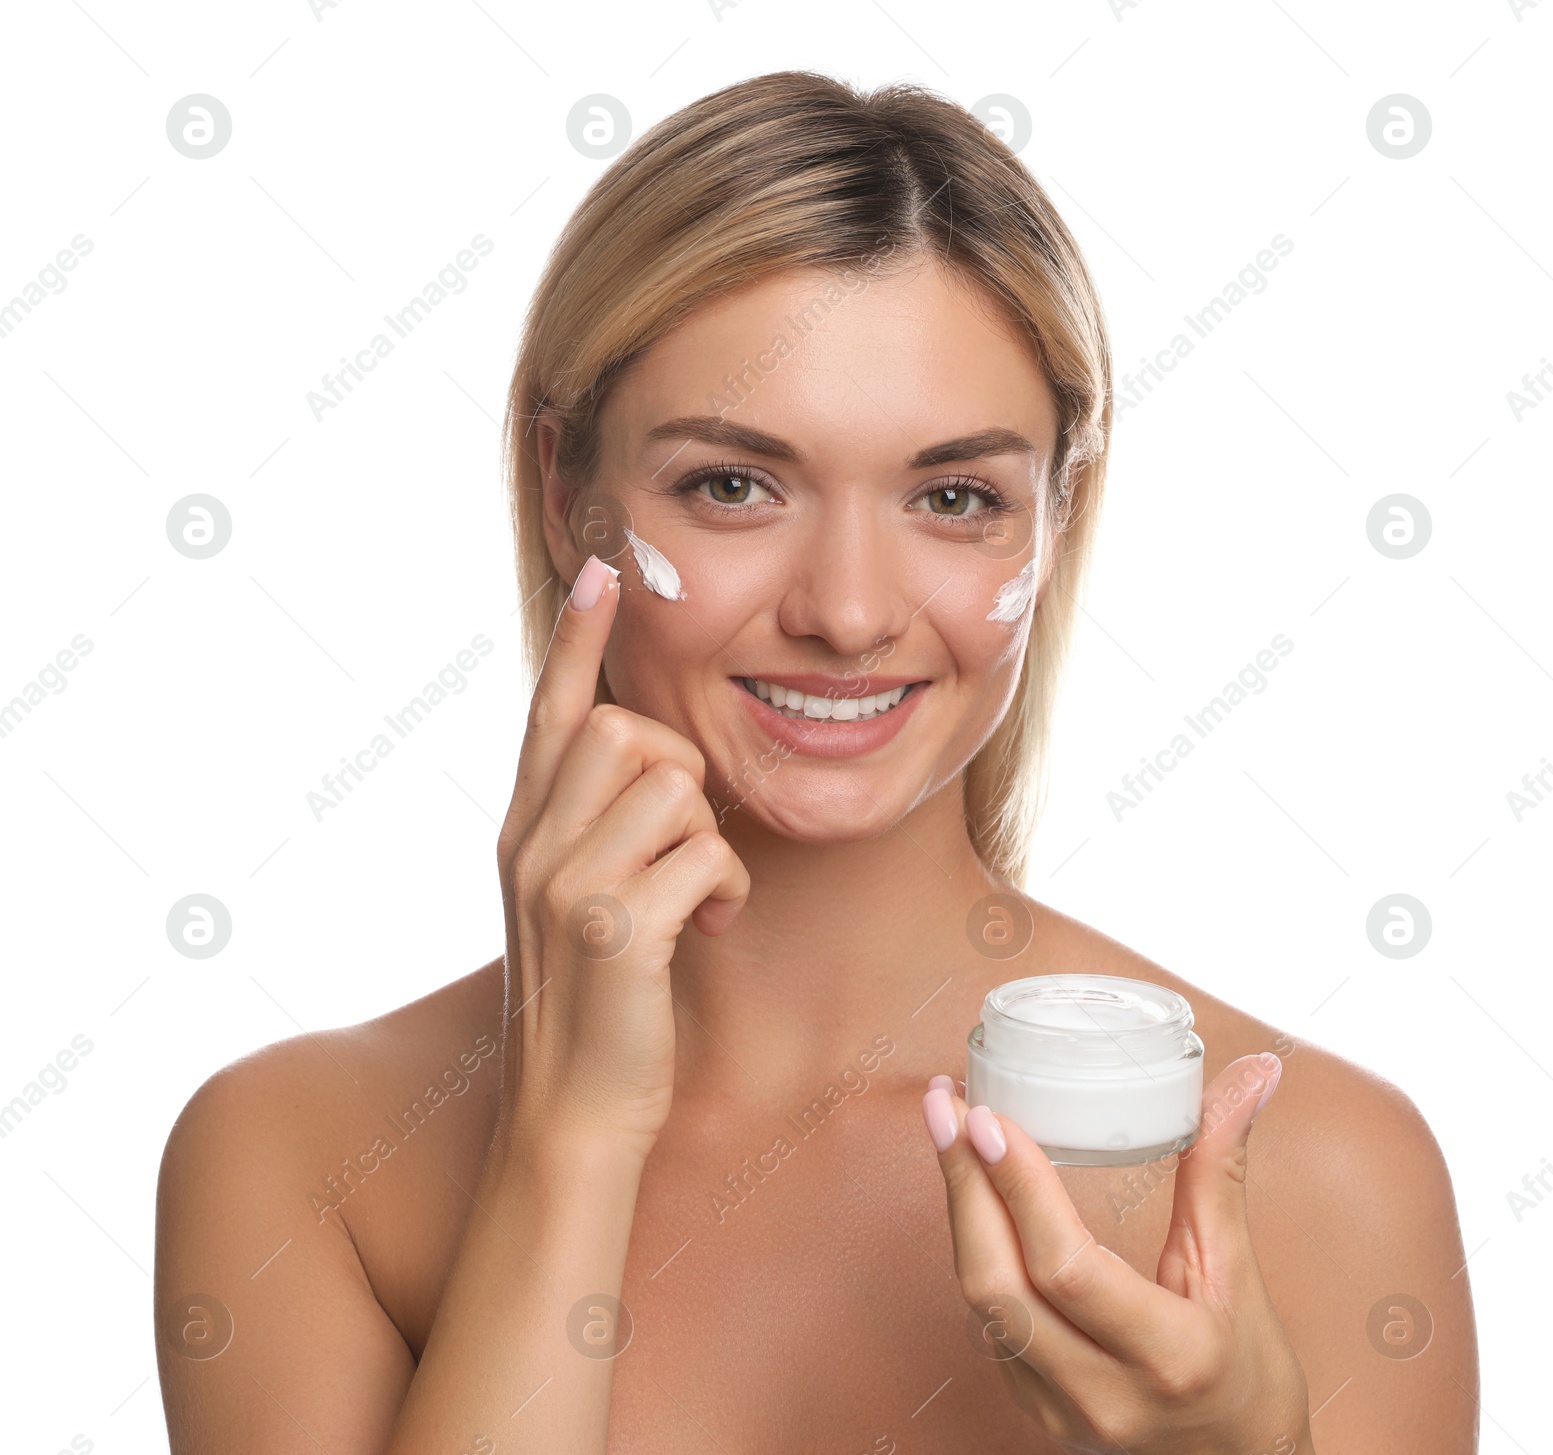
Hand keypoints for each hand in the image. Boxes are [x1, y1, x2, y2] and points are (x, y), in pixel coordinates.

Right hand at [493, 553, 750, 1159]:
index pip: (549, 708)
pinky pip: (705, 851)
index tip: (600, 569)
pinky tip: (709, 927)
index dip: (576, 637)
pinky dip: (726, 888)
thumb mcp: (574, 902)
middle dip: (679, 773)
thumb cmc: (594, 1006)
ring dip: (708, 838)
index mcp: (524, 829)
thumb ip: (593, 828)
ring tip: (696, 897)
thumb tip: (649, 762)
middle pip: (626, 727)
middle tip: (682, 845)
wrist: (572, 1116)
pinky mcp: (614, 926)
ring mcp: (565, 881)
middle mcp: (531, 842)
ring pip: (673, 782)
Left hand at [922, 1054, 1312, 1453]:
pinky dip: (973, 1250)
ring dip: (958, 1211)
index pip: (1066, 1268)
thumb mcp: (1239, 1273)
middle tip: (945, 1103)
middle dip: (962, 1184)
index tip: (985, 1116)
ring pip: (980, 1305)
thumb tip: (1251, 1075)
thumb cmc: (1250, 1378)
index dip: (1019, 1189)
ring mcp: (1059, 1411)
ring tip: (948, 1131)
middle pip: (999, 1285)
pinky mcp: (1032, 1411)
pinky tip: (970, 1193)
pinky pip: (986, 1324)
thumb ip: (1220, 1170)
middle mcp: (1103, 1395)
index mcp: (1168, 1356)